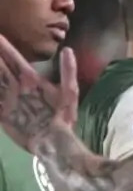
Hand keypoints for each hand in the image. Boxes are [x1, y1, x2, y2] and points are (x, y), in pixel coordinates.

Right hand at [0, 37, 77, 156]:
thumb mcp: (68, 94)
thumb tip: (68, 49)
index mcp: (31, 80)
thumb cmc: (63, 118)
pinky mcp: (2, 113)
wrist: (54, 143)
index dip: (5, 47)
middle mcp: (17, 86)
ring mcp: (8, 99)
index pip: (14, 59)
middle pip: (0, 67)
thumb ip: (68, 72)